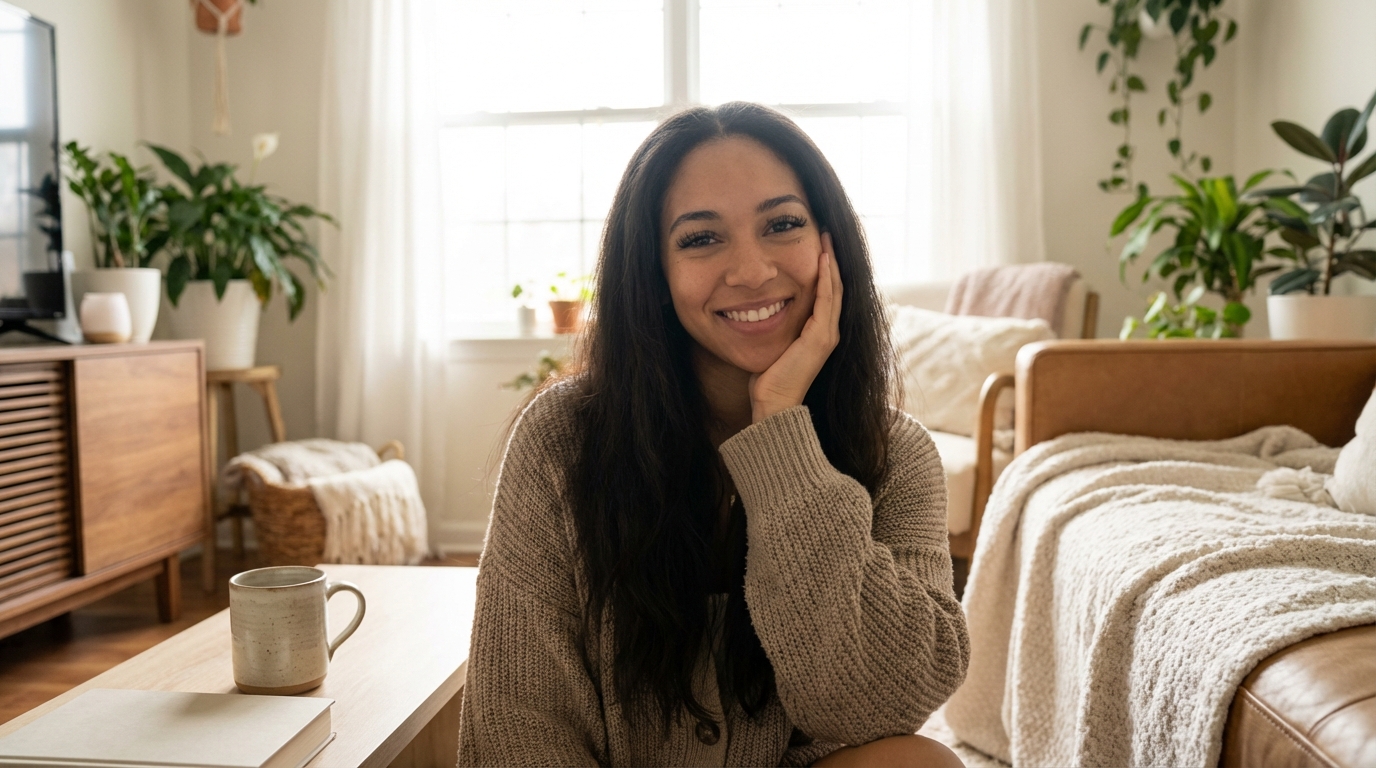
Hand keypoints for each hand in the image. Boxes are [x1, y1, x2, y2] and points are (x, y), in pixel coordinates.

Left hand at [749, 232, 841, 422]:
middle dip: (830, 259)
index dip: (823, 269)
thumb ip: (772, 328)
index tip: (817, 245)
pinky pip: (826, 300)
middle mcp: (828, 332)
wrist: (773, 405)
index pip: (825, 293)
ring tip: (827, 238)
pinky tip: (823, 258)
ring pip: (834, 289)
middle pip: (835, 287)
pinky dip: (826, 278)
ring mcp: (827, 334)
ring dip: (831, 262)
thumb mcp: (771, 345)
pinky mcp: (821, 337)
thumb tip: (754, 311)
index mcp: (818, 333)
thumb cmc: (767, 381)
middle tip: (825, 232)